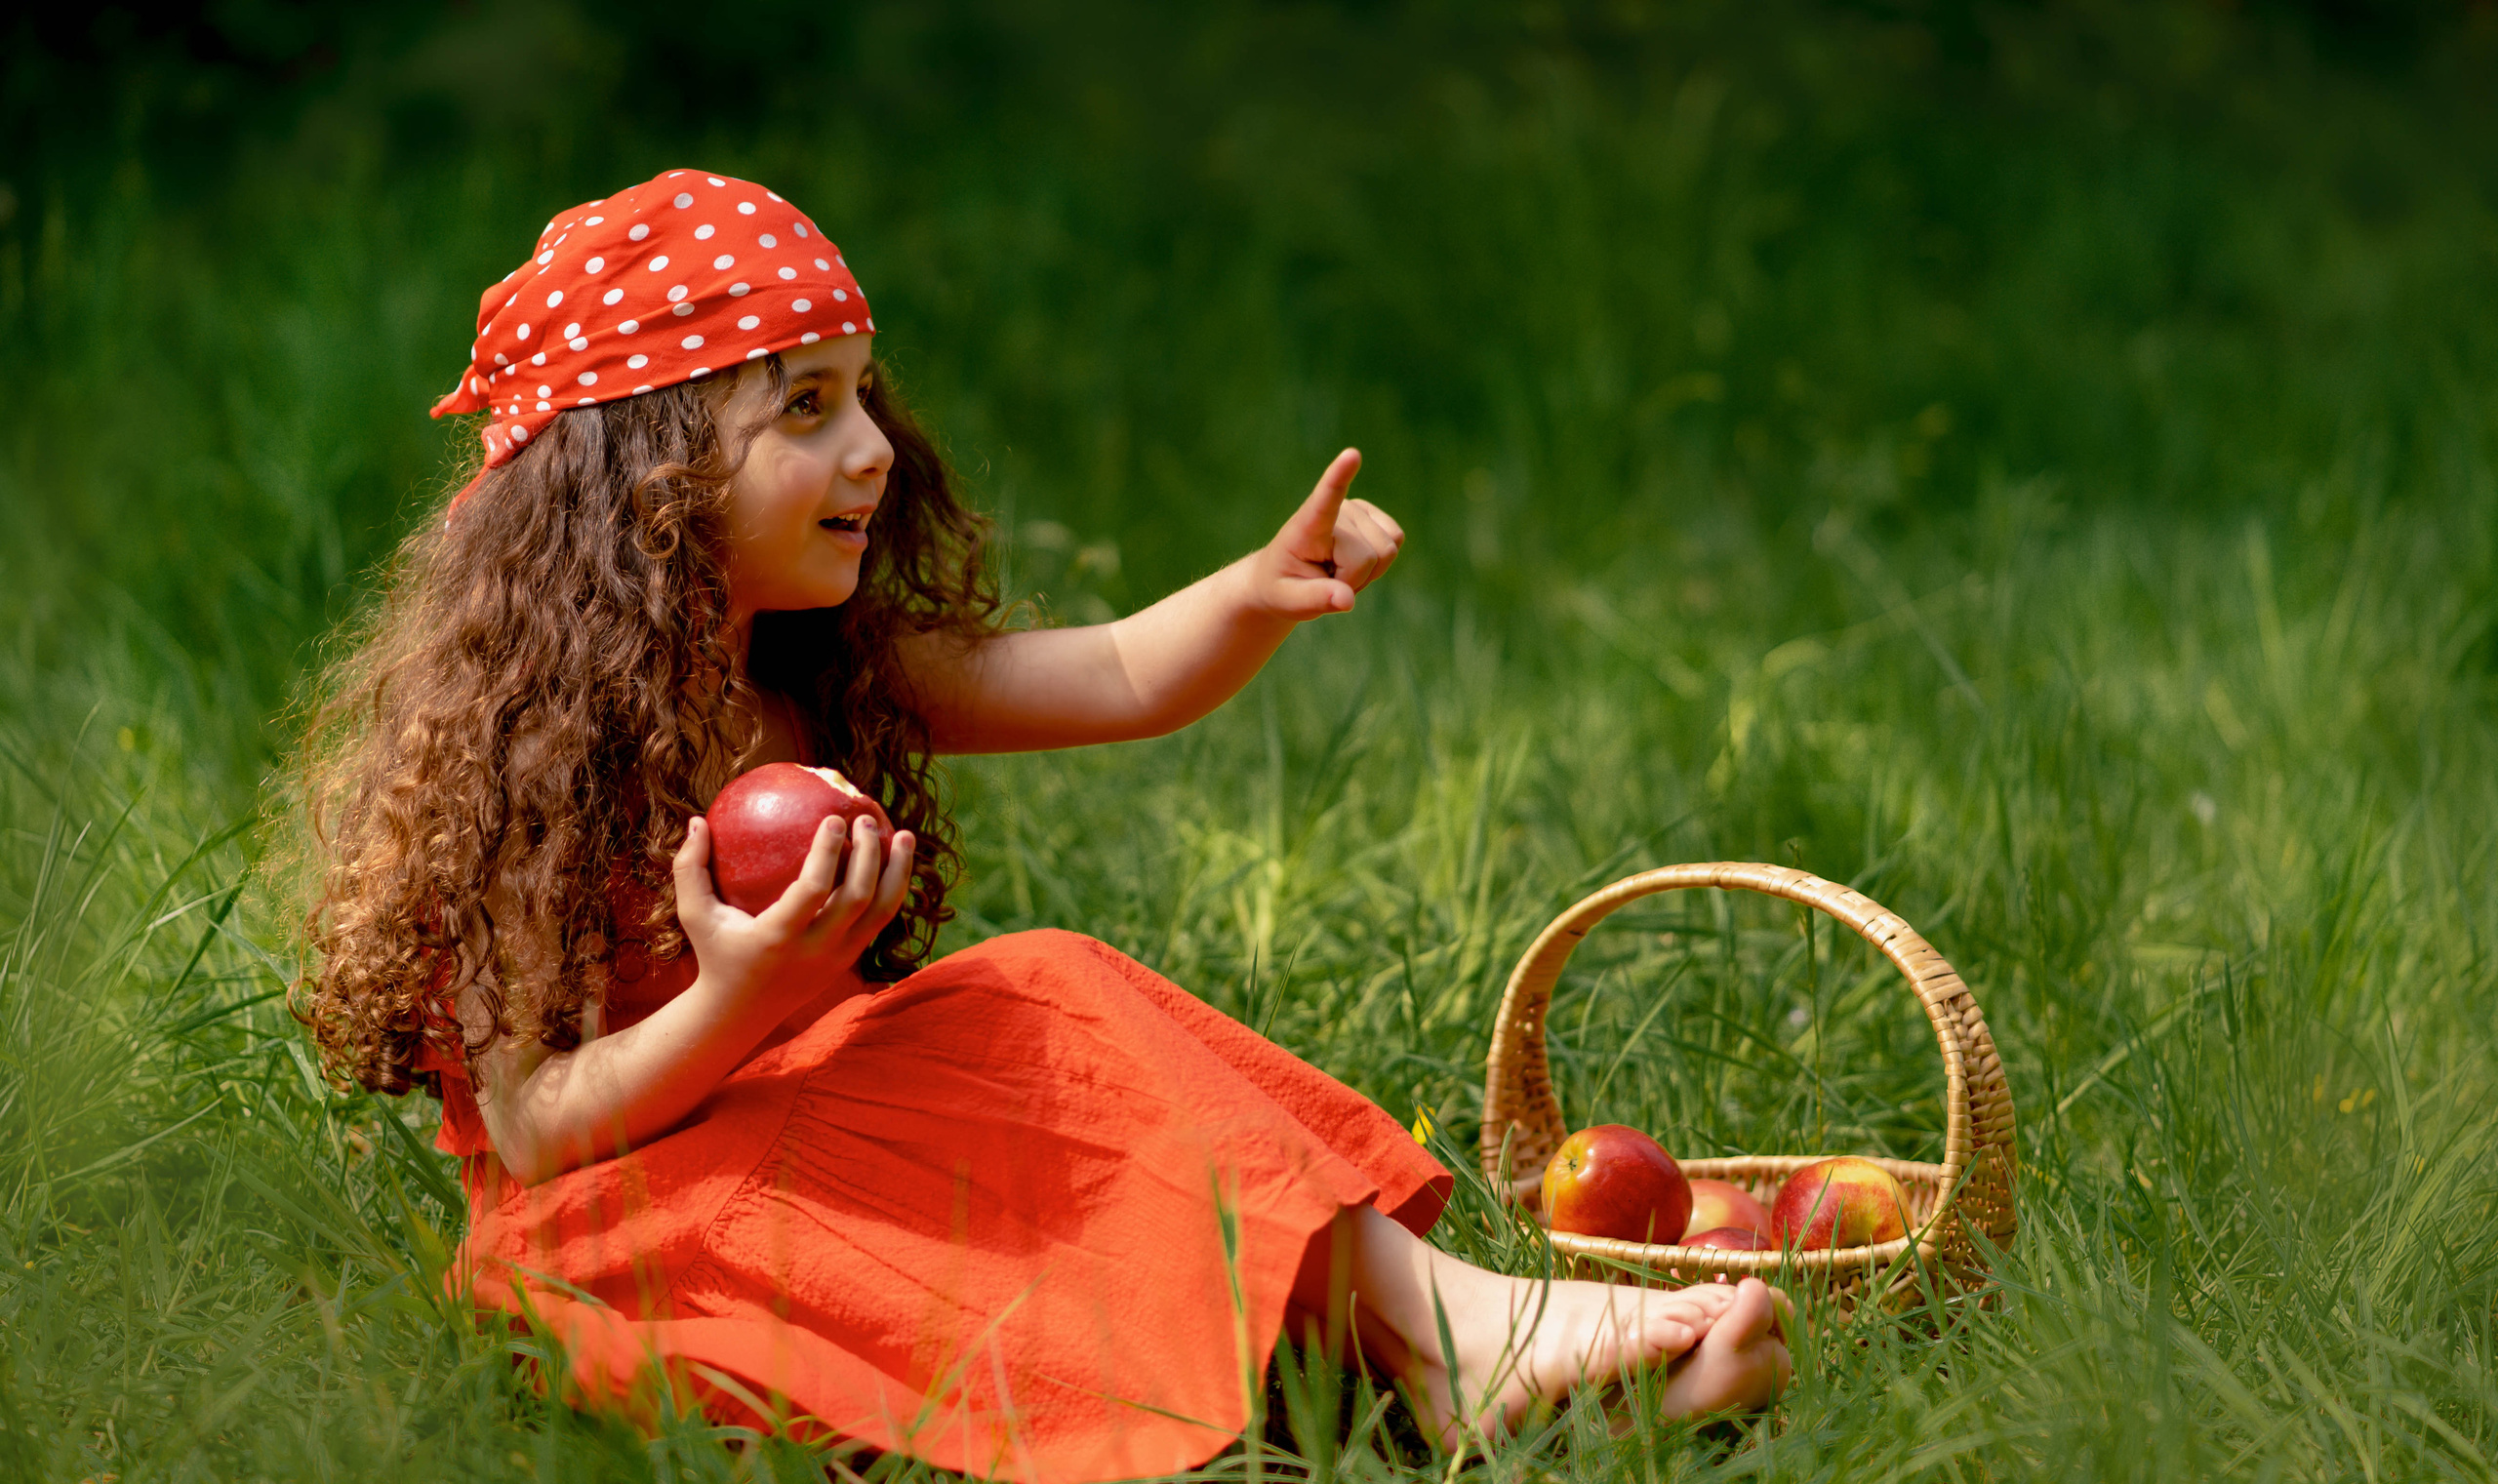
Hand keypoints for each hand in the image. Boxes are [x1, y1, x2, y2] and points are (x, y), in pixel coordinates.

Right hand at [671, 813, 916, 1015]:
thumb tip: (697, 819)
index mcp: (778, 937)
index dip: (827, 853)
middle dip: (870, 855)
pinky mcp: (850, 961)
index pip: (812, 891)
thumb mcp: (694, 914)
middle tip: (868, 818)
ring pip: (882, 913)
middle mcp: (814, 950)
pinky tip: (894, 860)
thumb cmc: (716, 953)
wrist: (740, 1012)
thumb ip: (689, 868)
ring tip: (904, 835)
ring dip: (897, 871)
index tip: (834, 819)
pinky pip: (880, 922)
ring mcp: (838, 959)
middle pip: (857, 899)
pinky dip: (892, 889)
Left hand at [1245, 448, 1404, 618]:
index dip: (1339, 478)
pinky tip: (1355, 560)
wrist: (1287, 576)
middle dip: (1353, 580)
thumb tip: (1347, 600)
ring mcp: (1357, 510)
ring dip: (1367, 573)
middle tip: (1326, 578)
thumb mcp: (1290, 601)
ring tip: (1338, 570)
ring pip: (1387, 550)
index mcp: (1307, 526)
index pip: (1324, 500)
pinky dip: (1381, 562)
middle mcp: (1336, 511)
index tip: (1351, 455)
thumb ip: (1317, 600)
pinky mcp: (1374, 515)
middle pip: (1367, 557)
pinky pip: (1396, 541)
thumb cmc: (1283, 587)